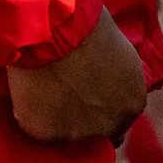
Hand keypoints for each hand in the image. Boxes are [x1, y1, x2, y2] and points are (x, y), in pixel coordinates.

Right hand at [7, 14, 146, 144]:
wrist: (55, 31)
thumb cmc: (90, 29)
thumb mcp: (120, 54)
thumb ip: (118, 78)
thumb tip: (108, 82)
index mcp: (133, 103)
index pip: (122, 121)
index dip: (104, 111)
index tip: (90, 101)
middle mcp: (110, 124)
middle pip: (98, 132)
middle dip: (85, 120)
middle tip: (65, 100)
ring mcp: (78, 132)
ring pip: (66, 133)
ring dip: (58, 118)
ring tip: (44, 93)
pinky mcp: (46, 133)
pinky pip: (38, 127)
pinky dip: (33, 114)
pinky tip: (29, 93)